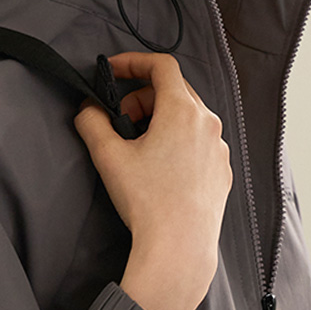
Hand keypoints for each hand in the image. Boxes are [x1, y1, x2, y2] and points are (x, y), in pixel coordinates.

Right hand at [74, 52, 232, 309]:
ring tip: (138, 146)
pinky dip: (177, 141)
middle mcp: (207, 123)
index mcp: (182, 110)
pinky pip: (199, 142)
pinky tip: (160, 168)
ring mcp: (219, 148)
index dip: (134, 61)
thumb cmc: (147, 199)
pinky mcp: (222, 171)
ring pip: (188, 117)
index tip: (113, 71)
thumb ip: (91, 121)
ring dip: (160, 119)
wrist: (179, 247)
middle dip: (142, 96)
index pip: (162, 65)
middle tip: (119, 118)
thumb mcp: (108, 156)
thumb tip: (88, 109)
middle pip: (174, 90)